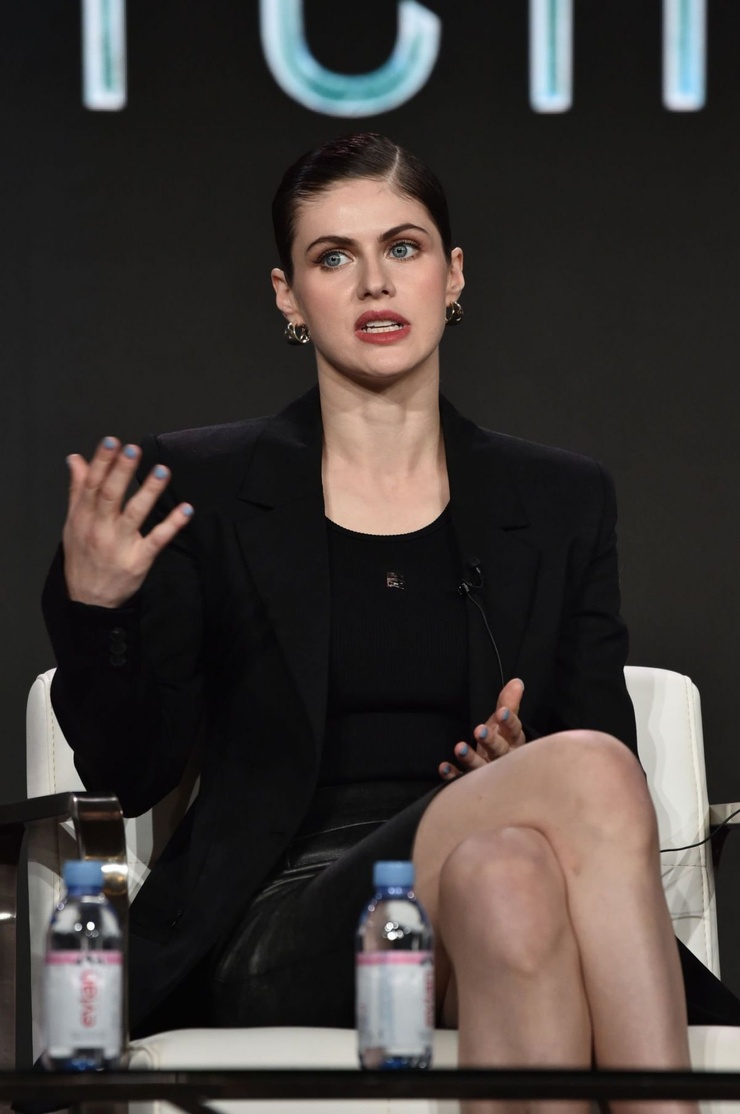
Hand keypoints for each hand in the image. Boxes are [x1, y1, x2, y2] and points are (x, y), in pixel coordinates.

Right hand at [62, 436, 193, 607]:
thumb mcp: (73, 523)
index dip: (101, 462)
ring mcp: (120, 546)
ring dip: (149, 492)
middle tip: (133, 450)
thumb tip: (75, 459)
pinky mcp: (139, 561)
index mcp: (82, 517)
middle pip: (110, 495)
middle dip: (121, 472)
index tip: (112, 441)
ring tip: (162, 471)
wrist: (89, 601)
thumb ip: (77, 490)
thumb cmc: (82, 557)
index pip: (91, 485)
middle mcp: (99, 529)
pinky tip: (185, 509)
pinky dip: (172, 524)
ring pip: (135, 515)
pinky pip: (157, 540)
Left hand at [439, 677, 525, 780]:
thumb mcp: (503, 722)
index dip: (509, 722)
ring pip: (480, 767)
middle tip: (478, 730)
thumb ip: (508, 704)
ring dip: (469, 758)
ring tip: (459, 747)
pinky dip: (453, 775)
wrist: (499, 773)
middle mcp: (502, 760)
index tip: (501, 712)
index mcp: (513, 743)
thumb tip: (516, 682)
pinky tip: (444, 767)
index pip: (514, 732)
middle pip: (499, 751)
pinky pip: (462, 779)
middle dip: (490, 740)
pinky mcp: (471, 783)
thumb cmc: (501, 742)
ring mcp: (487, 773)